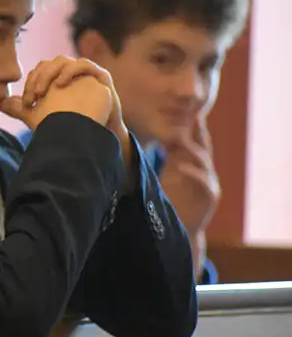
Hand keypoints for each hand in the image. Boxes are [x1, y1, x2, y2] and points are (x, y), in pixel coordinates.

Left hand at [1, 56, 133, 181]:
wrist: (93, 137)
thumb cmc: (67, 125)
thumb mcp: (40, 117)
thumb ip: (21, 109)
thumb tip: (0, 104)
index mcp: (54, 78)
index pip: (38, 71)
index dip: (30, 83)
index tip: (26, 102)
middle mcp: (68, 72)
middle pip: (49, 64)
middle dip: (38, 78)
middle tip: (33, 96)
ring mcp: (84, 73)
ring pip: (63, 61)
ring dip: (50, 73)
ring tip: (44, 91)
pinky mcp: (100, 76)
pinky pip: (84, 64)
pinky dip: (70, 71)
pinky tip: (60, 84)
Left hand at [160, 116, 219, 246]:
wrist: (179, 232)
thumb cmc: (167, 202)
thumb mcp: (159, 175)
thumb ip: (151, 158)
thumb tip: (127, 139)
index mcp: (190, 162)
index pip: (189, 135)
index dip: (185, 120)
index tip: (175, 104)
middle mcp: (202, 168)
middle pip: (201, 141)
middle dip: (194, 126)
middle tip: (185, 111)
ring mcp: (208, 181)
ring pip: (202, 158)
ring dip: (189, 147)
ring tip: (176, 137)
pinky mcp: (209, 196)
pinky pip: (202, 181)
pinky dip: (191, 172)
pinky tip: (178, 166)